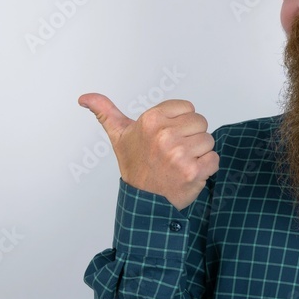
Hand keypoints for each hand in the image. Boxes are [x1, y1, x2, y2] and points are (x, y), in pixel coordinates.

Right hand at [79, 93, 219, 210]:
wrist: (143, 200)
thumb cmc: (135, 166)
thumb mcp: (119, 135)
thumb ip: (105, 112)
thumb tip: (84, 98)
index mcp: (151, 120)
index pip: (187, 108)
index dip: (181, 122)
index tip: (169, 135)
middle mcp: (164, 135)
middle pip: (201, 123)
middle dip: (192, 136)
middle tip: (175, 151)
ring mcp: (179, 154)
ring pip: (208, 140)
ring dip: (199, 153)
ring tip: (181, 162)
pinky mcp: (194, 171)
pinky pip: (214, 159)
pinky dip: (207, 167)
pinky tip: (190, 172)